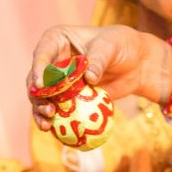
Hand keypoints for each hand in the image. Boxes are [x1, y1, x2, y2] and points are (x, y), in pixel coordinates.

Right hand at [27, 24, 164, 126]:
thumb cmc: (121, 46)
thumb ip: (99, 60)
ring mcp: (59, 81)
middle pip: (36, 79)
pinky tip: (52, 130)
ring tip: (47, 124)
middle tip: (48, 109)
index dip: (38, 69)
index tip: (41, 85)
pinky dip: (52, 120)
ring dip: (40, 111)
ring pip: (41, 97)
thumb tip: (89, 78)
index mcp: (58, 40)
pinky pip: (55, 110)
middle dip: (37, 96)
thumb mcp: (111, 47)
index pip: (42, 53)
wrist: (135, 64)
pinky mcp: (67, 98)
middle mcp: (53, 60)